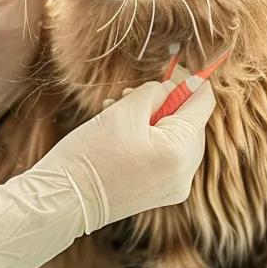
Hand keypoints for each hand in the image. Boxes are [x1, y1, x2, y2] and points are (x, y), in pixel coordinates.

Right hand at [0, 78, 215, 267]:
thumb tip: (172, 87)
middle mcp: (185, 174)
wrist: (63, 199)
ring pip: (174, 138)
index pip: (203, 103)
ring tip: (118, 112)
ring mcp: (173, 187)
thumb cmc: (91, 152)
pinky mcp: (159, 194)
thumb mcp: (124, 110)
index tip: (170, 68)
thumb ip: (154, 92)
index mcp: (182, 151)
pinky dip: (148, 139)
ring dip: (152, 119)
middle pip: (189, 122)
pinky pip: (164, 156)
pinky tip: (120, 132)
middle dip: (164, 102)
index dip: (189, 80)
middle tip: (131, 94)